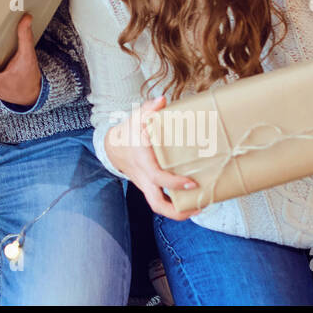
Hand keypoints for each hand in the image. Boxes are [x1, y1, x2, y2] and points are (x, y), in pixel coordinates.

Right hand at [103, 97, 201, 220]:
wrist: (113, 148)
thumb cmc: (128, 133)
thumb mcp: (136, 118)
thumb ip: (149, 109)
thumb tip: (162, 100)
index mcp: (142, 163)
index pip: (158, 178)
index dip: (174, 183)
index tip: (191, 183)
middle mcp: (144, 178)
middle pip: (157, 204)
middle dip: (177, 211)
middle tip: (198, 207)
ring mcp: (146, 185)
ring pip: (159, 206)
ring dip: (179, 212)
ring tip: (199, 207)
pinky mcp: (150, 187)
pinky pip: (161, 200)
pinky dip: (175, 203)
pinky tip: (192, 198)